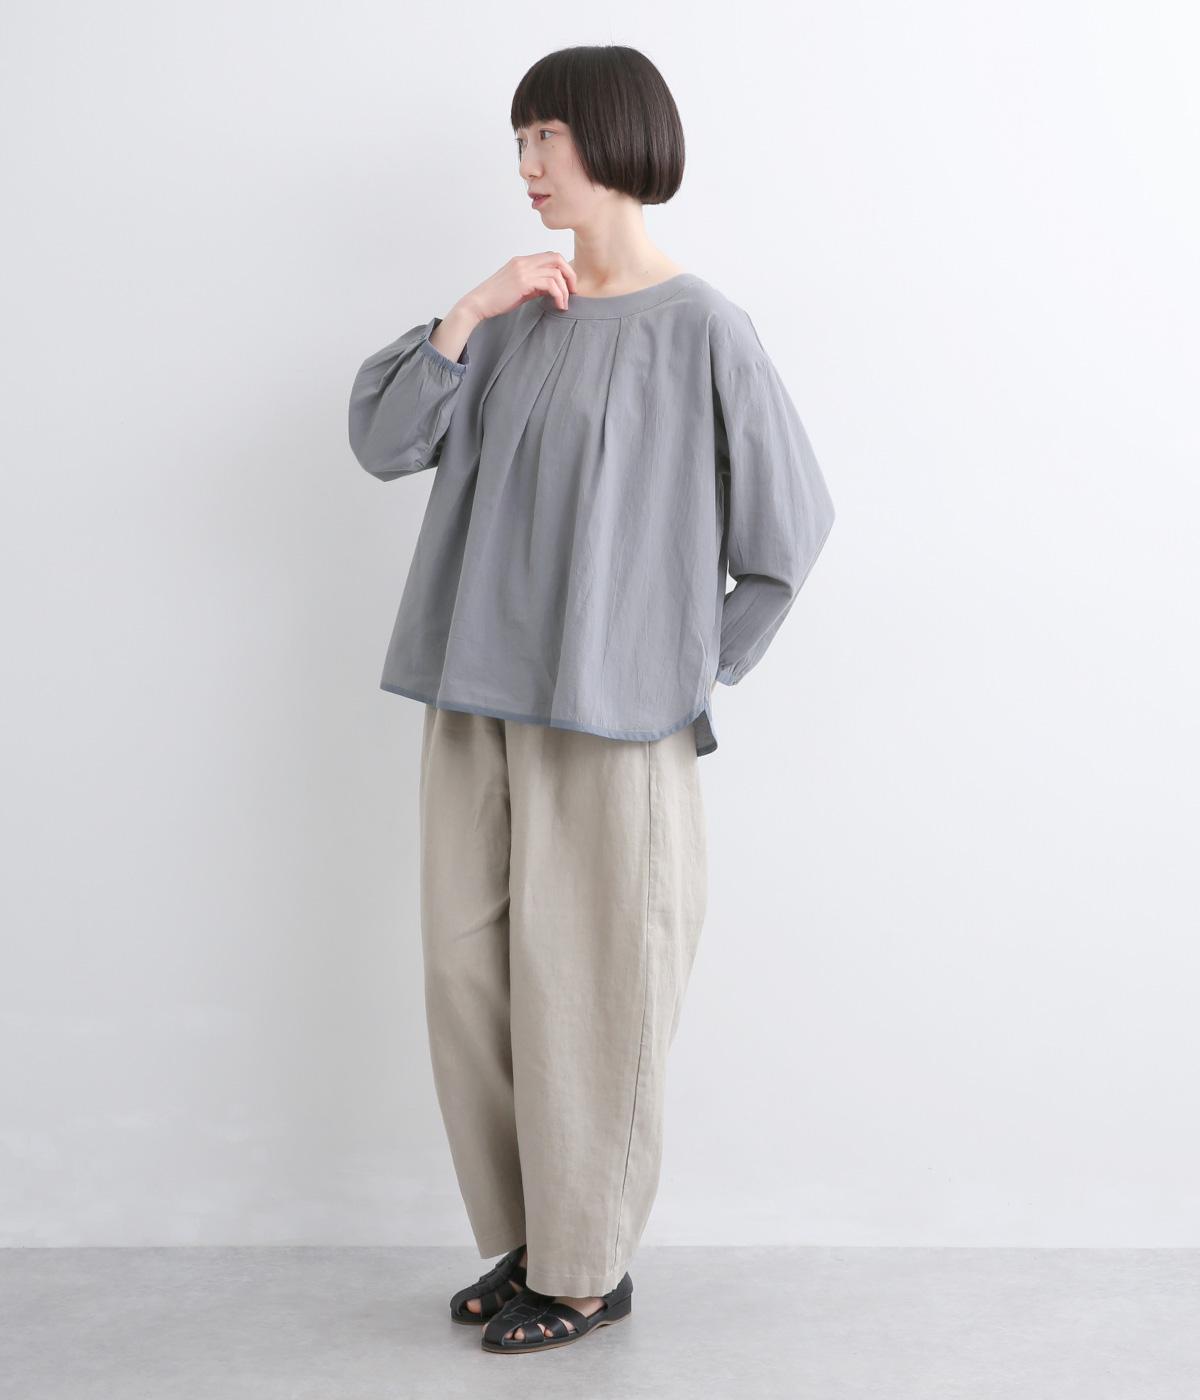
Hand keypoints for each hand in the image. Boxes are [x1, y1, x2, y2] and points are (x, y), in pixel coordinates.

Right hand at [455, 253, 577, 321]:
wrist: (479, 303)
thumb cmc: (496, 299)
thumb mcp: (519, 289)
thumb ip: (535, 285)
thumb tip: (552, 289)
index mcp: (522, 261)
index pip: (550, 256)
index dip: (564, 269)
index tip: (568, 285)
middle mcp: (523, 262)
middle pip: (557, 258)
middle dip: (570, 275)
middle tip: (574, 292)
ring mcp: (523, 270)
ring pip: (555, 273)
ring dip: (565, 290)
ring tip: (564, 304)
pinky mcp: (523, 282)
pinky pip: (549, 284)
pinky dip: (558, 295)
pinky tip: (558, 305)